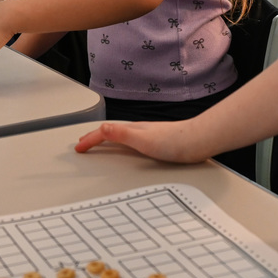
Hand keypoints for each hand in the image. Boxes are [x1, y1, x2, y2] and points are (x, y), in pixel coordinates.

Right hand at [74, 119, 208, 163]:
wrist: (199, 141)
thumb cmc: (176, 140)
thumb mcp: (143, 139)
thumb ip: (122, 134)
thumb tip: (101, 128)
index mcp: (132, 129)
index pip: (104, 132)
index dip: (89, 139)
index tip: (78, 148)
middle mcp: (138, 130)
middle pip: (110, 132)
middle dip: (94, 137)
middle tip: (82, 143)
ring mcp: (147, 136)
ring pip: (120, 136)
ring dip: (106, 139)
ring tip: (98, 144)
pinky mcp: (156, 143)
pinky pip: (131, 142)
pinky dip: (121, 144)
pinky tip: (128, 149)